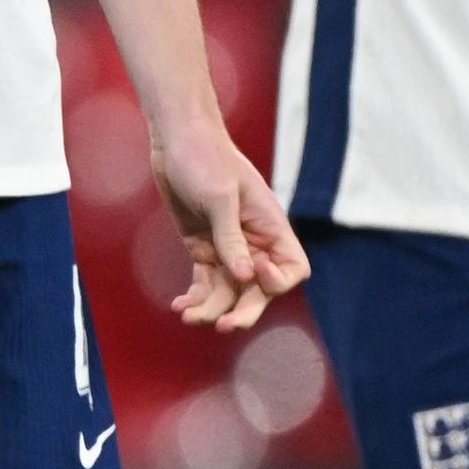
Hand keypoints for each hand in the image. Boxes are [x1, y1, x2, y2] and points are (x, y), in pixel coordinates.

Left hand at [154, 126, 300, 331]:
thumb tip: (246, 277)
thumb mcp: (219, 197)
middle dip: (244, 310)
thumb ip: (231, 237)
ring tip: (188, 317)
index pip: (292, 268)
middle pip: (259, 289)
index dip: (278, 282)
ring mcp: (229, 248)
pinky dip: (196, 297)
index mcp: (270, 226)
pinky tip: (180, 307)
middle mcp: (254, 242)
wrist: (176, 142)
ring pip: (229, 292)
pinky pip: (206, 283)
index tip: (254, 276)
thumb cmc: (205, 158)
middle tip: (224, 326)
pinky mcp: (204, 248)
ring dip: (212, 309)